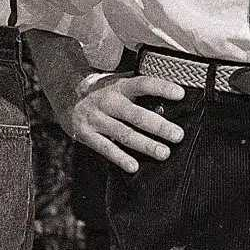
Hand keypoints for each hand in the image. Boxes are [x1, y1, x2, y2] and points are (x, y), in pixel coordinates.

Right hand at [60, 72, 184, 172]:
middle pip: (136, 114)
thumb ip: (142, 90)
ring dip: (145, 145)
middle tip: (178, 135)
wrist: (69, 98)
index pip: (143, 84)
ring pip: (124, 134)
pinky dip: (120, 158)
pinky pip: (105, 148)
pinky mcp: (86, 135)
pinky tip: (134, 166)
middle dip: (159, 126)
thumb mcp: (121, 83)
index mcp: (120, 85)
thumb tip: (174, 97)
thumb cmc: (106, 92)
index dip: (161, 88)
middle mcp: (108, 101)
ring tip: (164, 152)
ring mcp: (96, 119)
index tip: (180, 94)